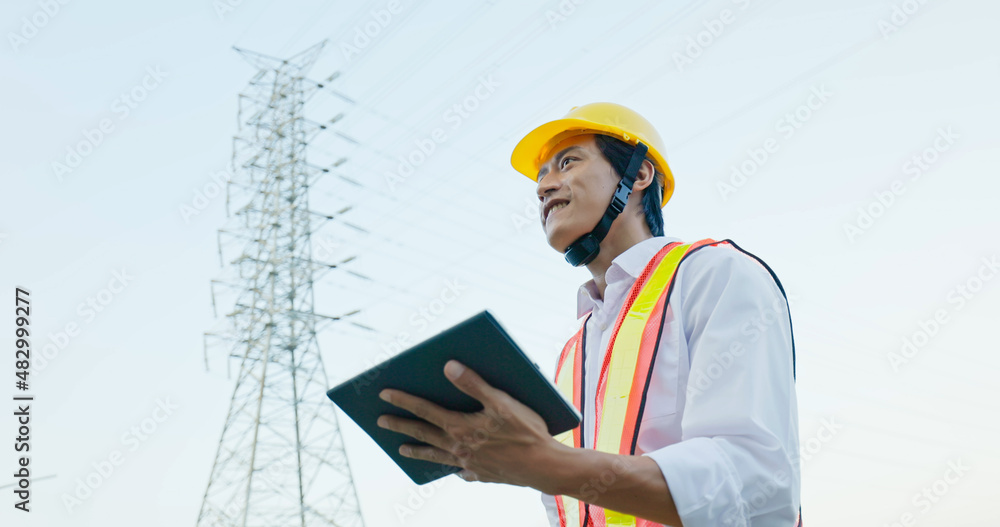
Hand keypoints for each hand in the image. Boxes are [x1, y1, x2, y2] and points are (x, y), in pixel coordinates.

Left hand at [376, 359, 565, 487]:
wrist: (545, 467)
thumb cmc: (526, 431)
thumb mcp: (502, 402)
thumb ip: (474, 384)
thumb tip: (448, 366)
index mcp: (462, 427)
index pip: (425, 410)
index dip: (403, 400)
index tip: (383, 393)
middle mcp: (460, 447)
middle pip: (424, 433)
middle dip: (401, 425)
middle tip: (380, 421)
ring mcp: (469, 464)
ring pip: (436, 455)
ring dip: (418, 450)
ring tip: (402, 448)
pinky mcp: (483, 475)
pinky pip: (461, 471)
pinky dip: (452, 467)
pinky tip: (452, 467)